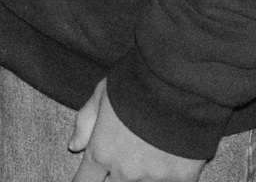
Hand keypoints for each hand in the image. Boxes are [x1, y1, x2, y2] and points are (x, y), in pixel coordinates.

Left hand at [67, 81, 206, 181]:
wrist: (180, 84)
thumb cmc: (137, 83)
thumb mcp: (102, 93)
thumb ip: (86, 123)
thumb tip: (74, 146)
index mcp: (101, 152)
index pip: (85, 181)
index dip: (86, 179)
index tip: (92, 176)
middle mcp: (124, 171)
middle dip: (119, 173)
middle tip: (130, 153)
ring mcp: (153, 177)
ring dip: (145, 173)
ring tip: (153, 150)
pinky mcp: (181, 178)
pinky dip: (170, 173)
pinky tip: (173, 157)